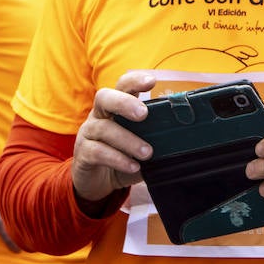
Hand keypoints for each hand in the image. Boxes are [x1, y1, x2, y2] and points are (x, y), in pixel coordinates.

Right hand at [71, 71, 156, 202]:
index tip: (152, 81)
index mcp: (114, 108)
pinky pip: (97, 152)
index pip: (122, 86)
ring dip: (128, 140)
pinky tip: (133, 166)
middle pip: (104, 98)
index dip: (134, 81)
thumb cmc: (122, 157)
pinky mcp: (83, 154)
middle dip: (124, 103)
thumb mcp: (139, 144)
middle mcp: (99, 116)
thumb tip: (179, 136)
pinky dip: (117, 159)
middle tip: (143, 114)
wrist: (97, 182)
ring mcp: (88, 134)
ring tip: (147, 153)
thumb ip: (154, 137)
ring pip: (103, 128)